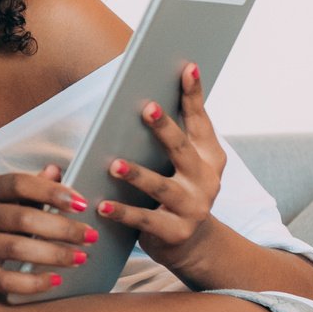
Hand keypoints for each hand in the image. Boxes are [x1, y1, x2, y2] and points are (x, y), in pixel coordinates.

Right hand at [0, 164, 100, 298]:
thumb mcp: (11, 203)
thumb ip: (34, 189)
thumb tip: (56, 170)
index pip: (20, 183)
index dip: (51, 192)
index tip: (81, 204)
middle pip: (22, 217)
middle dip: (61, 228)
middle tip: (90, 237)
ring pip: (14, 248)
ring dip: (52, 254)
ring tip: (80, 258)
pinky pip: (4, 279)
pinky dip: (32, 282)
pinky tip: (56, 280)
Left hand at [96, 62, 228, 287]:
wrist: (192, 243)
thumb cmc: (179, 190)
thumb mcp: (184, 163)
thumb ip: (173, 135)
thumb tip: (147, 96)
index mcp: (210, 156)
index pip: (200, 120)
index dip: (194, 95)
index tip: (187, 68)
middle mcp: (206, 180)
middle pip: (182, 150)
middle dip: (165, 128)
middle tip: (147, 107)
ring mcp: (193, 208)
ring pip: (161, 187)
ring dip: (137, 174)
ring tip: (113, 163)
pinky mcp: (175, 232)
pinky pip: (144, 220)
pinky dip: (122, 212)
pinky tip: (102, 205)